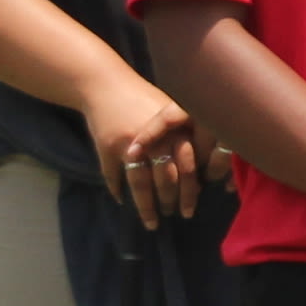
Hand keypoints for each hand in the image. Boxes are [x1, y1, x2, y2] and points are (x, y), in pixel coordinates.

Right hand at [79, 73, 206, 228]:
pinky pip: (117, 177)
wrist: (105, 85)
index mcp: (176, 128)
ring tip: (153, 221)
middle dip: (175, 200)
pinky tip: (123, 202)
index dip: (192, 188)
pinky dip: (120, 192)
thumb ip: (184, 139)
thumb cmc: (142, 99)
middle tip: (180, 214)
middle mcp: (157, 136)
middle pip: (169, 176)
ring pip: (143, 183)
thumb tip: (201, 177)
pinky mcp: (111, 147)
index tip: (194, 205)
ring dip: (148, 206)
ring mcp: (133, 142)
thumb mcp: (169, 112)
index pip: (189, 165)